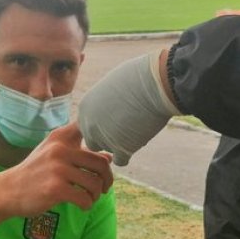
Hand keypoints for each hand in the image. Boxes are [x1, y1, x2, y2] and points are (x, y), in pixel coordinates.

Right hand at [0, 122, 113, 235]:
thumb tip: (109, 156)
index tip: (107, 153)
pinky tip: (82, 205)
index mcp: (60, 137)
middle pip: (101, 163)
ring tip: (89, 198)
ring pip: (94, 183)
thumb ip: (79, 152)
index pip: (89, 128)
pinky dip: (87, 204)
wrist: (8, 190)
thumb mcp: (54, 155)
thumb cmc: (35, 172)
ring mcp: (57, 169)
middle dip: (107, 179)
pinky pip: (85, 198)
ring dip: (96, 195)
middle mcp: (59, 149)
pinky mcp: (55, 189)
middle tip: (103, 187)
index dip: (105, 136)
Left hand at [78, 49, 179, 165]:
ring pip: (109, 150)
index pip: (87, 125)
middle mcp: (89, 125)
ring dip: (120, 143)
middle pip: (94, 141)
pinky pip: (121, 160)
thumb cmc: (137, 78)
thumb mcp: (110, 86)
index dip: (102, 124)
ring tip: (137, 126)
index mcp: (85, 108)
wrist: (155, 84)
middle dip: (108, 137)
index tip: (116, 119)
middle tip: (126, 128)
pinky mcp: (121, 149)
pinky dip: (129, 153)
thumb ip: (102, 102)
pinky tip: (139, 139)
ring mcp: (104, 138)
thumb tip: (106, 111)